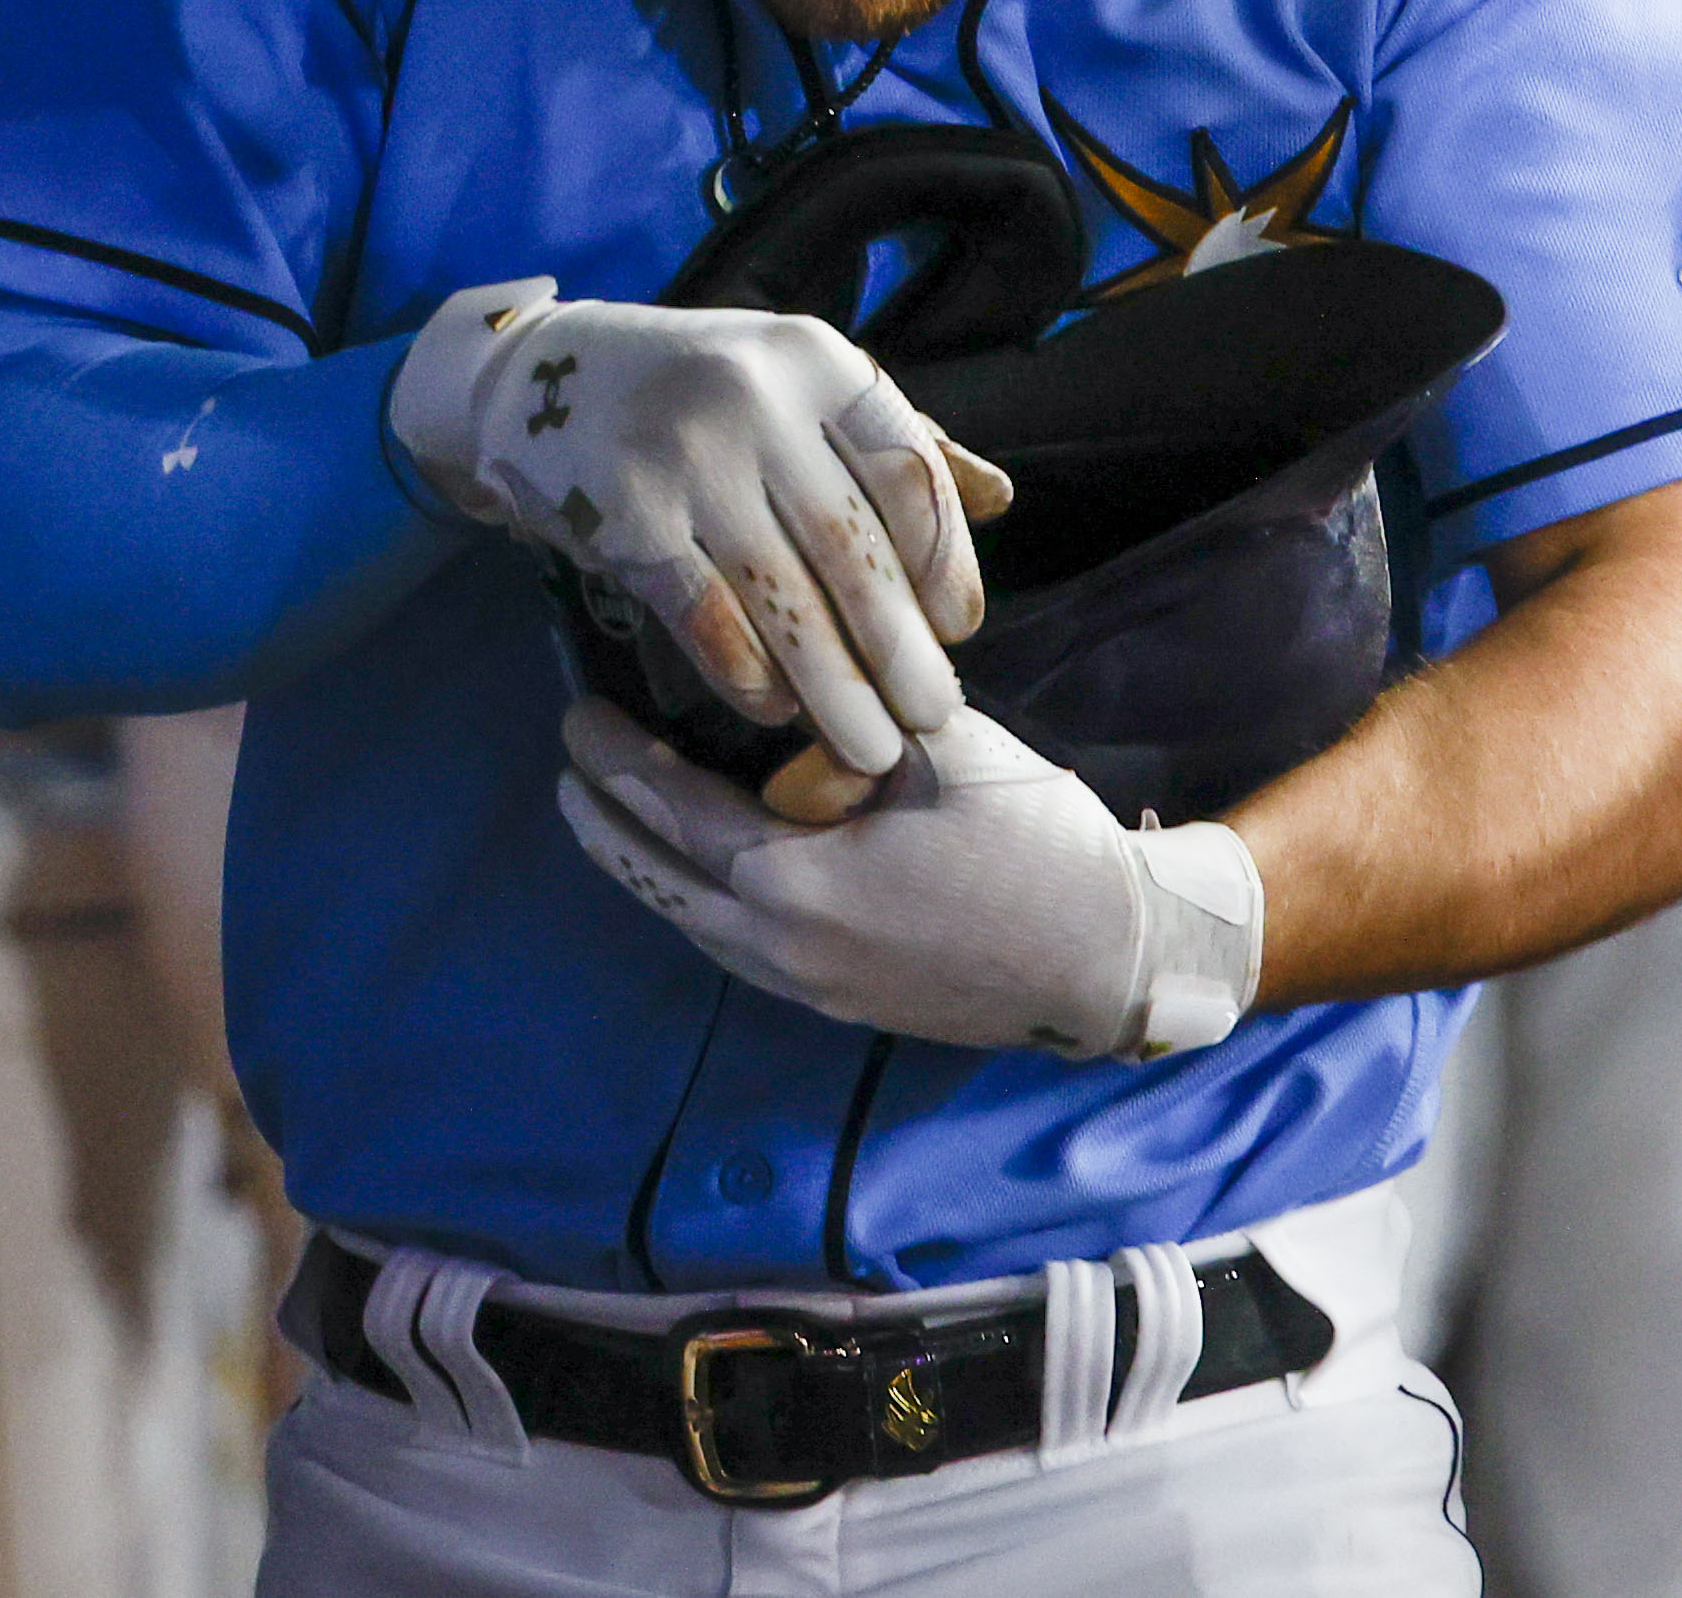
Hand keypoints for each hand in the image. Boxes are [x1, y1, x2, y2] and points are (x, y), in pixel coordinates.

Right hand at [389, 284, 1002, 778]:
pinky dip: (746, 674)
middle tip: (931, 720)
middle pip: (852, 548)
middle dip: (897, 648)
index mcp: (816, 360)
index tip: (958, 632)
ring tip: (868, 746)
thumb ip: (896, 438)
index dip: (944, 561)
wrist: (543, 379)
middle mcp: (755, 398)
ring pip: (782, 597)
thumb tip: (997, 499)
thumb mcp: (802, 385)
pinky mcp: (624, 516)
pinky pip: (705, 616)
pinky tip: (776, 712)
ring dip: (833, 686)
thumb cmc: (703, 389)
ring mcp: (684, 457)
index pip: (907, 473)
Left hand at [557, 701, 1265, 1057]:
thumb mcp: (947, 750)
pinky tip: (693, 874)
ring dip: (641, 867)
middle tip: (570, 763)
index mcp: (802, 882)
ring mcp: (811, 985)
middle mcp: (787, 946)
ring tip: (608, 815)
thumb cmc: (1037, 844)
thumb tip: (800, 680)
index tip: (578, 713)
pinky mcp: (838, 1002)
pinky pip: (735, 950)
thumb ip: (859, 720)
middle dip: (604, 819)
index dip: (619, 759)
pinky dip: (694, 903)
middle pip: (658, 879)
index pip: (676, 810)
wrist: (1111, 958)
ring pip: (691, 924)